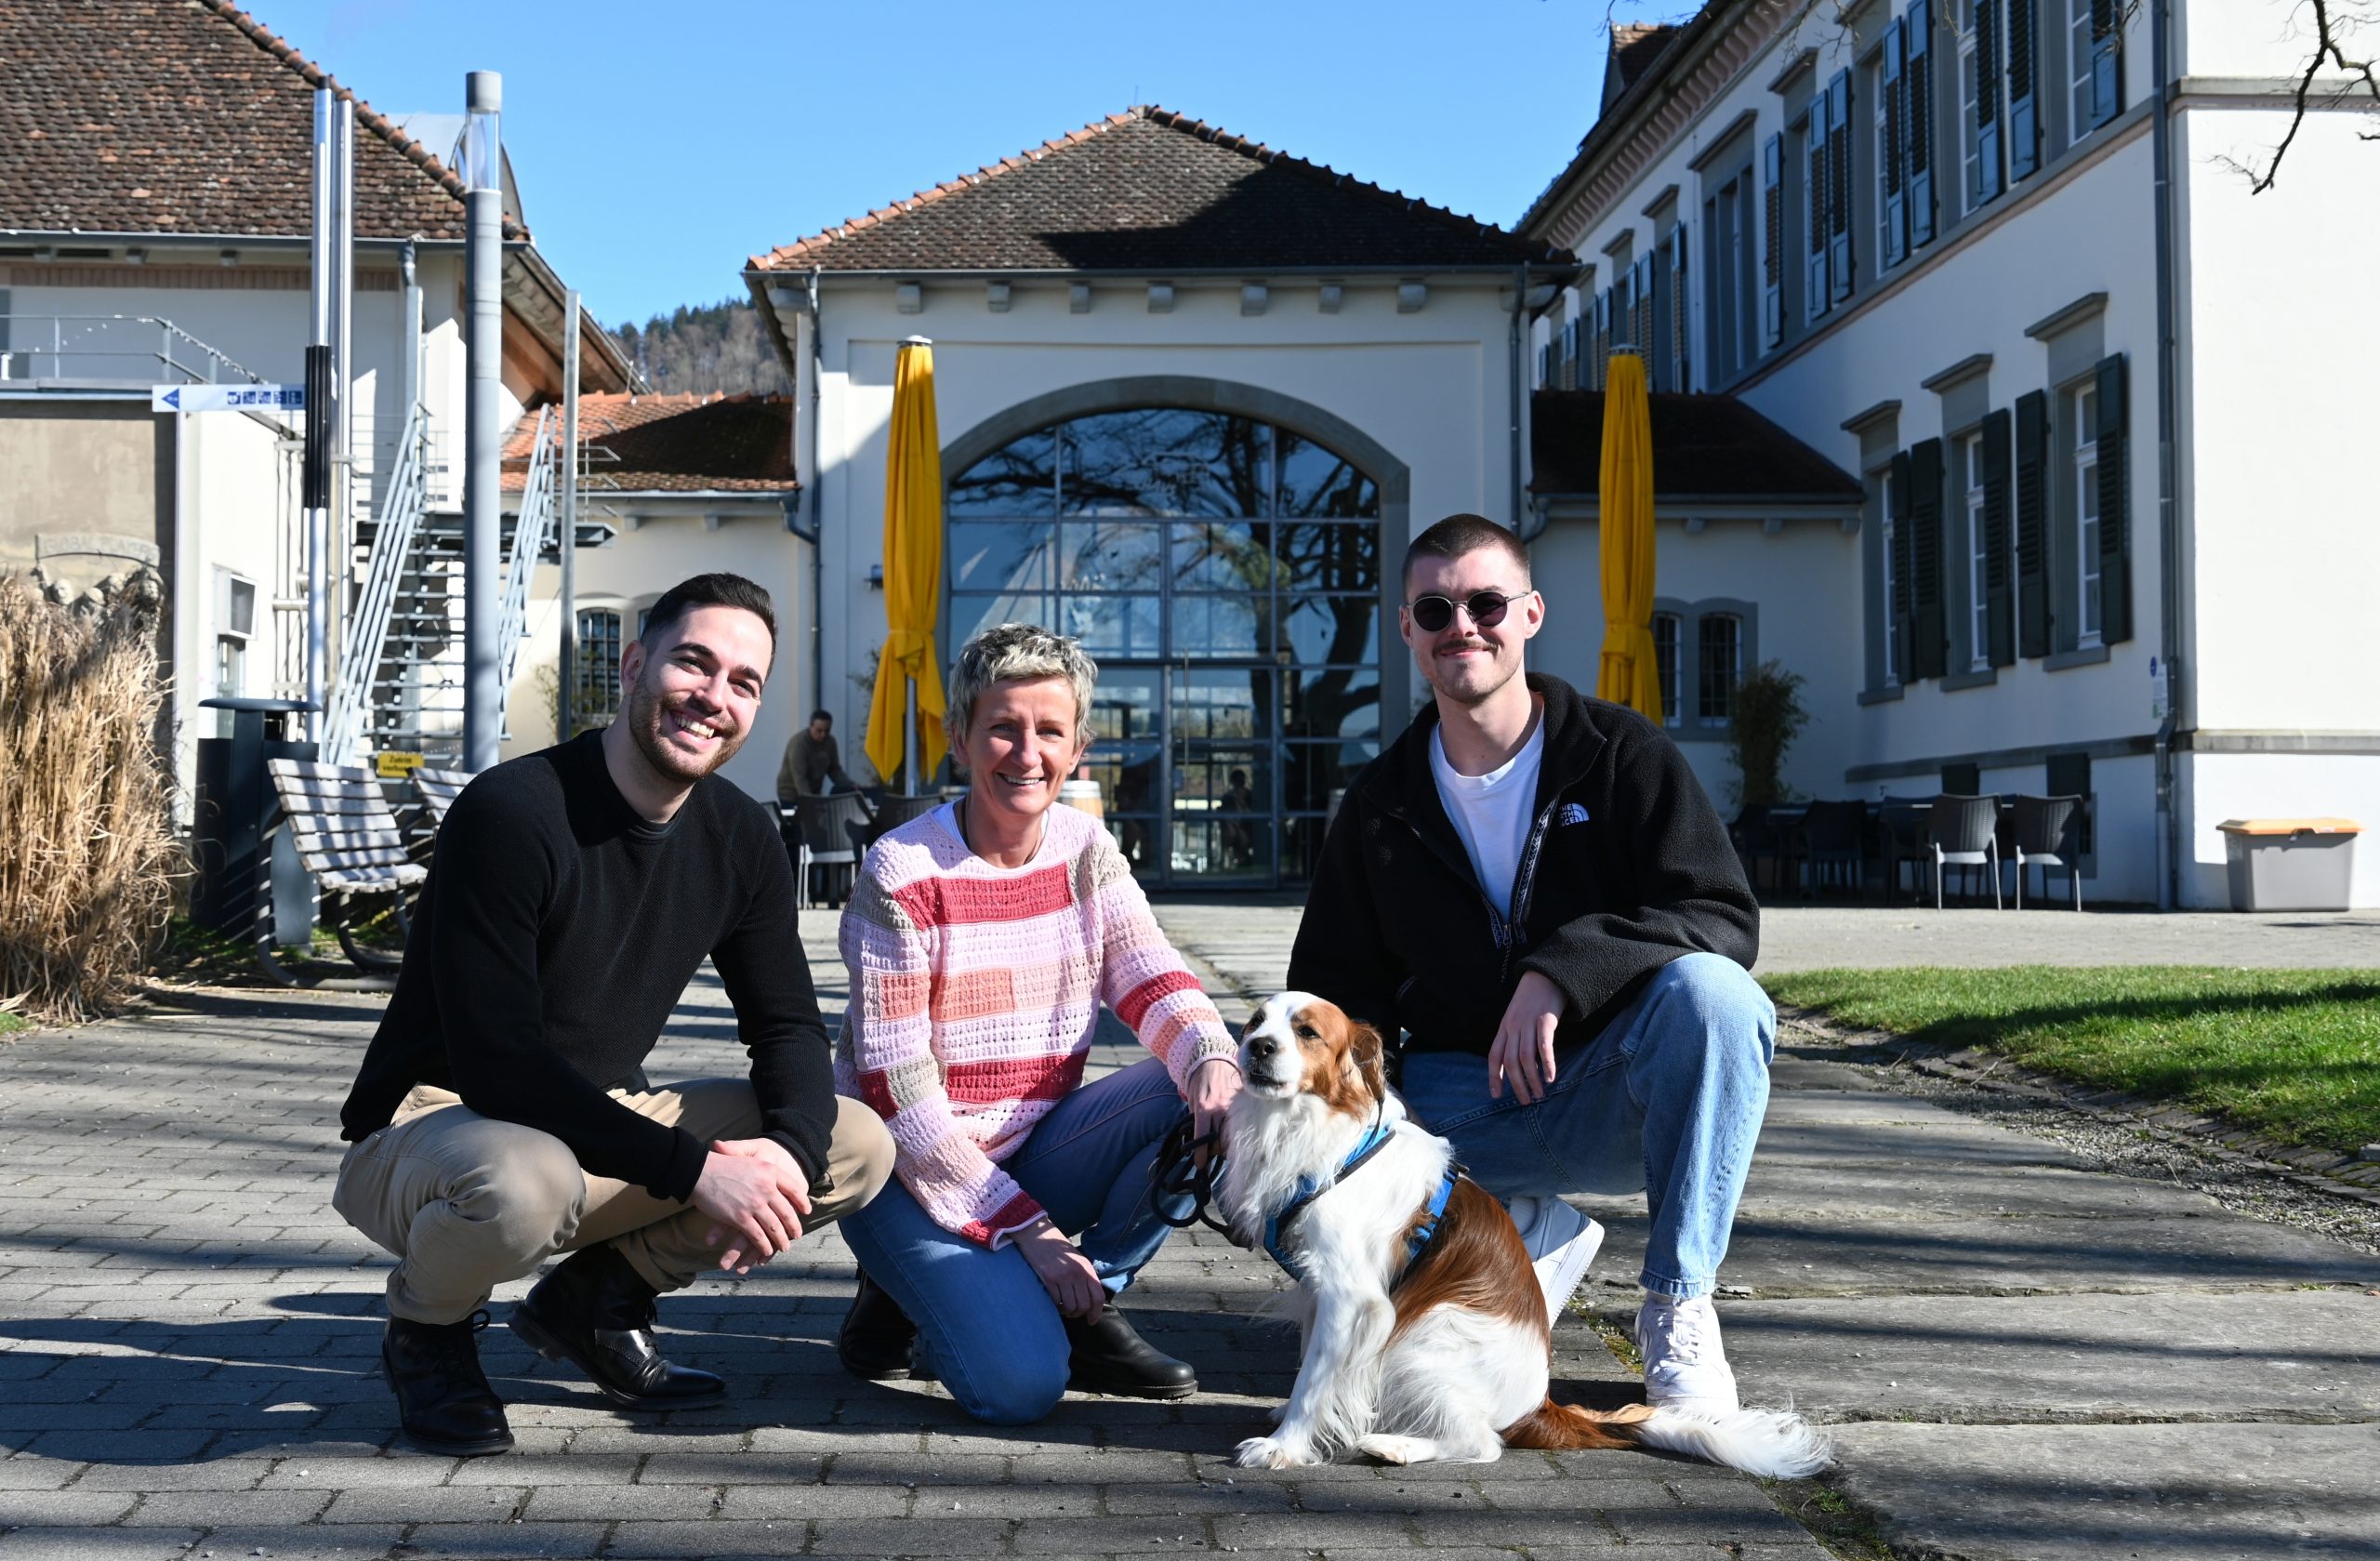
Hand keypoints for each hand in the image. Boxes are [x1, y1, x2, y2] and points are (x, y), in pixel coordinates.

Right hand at [692, 1138, 812, 1272]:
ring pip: (774, 1227)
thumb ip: (764, 1167)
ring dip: (781, 1240)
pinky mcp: (740, 1218)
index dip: (802, 1201)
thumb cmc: (722, 1162)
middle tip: (797, 1235)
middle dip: (793, 1226)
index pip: (794, 1188)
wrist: (700, 1170)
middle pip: (787, 1212)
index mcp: (770, 1171)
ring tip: (785, 1246)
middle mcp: (766, 1188)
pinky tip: (767, 1250)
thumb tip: (777, 1177)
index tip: (806, 1210)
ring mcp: (754, 1204)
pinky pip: (758, 1236)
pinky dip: (764, 1246)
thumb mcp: (749, 1154)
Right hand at [1014, 1217, 1104, 1320]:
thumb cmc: (1056, 1247)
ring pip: (1070, 1306)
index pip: (1098, 1296)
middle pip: (1084, 1305)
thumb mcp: (1076, 1258)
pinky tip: (1054, 1302)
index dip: (1096, 1312)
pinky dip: (1056, 1306)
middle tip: (1073, 1313)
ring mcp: (1062, 1277)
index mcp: (1086, 1268)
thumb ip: (1084, 1276)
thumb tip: (1089, 1299)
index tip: (1091, 1320)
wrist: (1036, 1234)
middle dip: (1079, 1314)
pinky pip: (1056, 1302)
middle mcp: (1077, 1273)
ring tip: (1063, 1308)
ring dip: (1067, 1312)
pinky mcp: (1048, 1279)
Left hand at [1186, 1057, 1241, 1166]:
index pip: (1202, 1138)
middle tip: (1210, 1153)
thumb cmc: (1198, 1081)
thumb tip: (1199, 1140)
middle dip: (1214, 1151)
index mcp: (1204, 1109)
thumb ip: (1196, 1119)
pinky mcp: (1241, 1101)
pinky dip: (1236, 1130)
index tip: (1200, 1164)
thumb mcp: (1191, 1101)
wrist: (1210, 1058)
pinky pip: (1241, 1122)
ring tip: (1221, 1144)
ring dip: (1226, 1143)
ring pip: (1232, 1135)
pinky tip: (1233, 1132)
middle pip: (1220, 1142)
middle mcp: (1219, 1109)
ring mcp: (1233, 1106)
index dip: (1201, 1155)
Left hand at [1488, 970, 1566, 1104]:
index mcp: (1504, 1028)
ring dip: (1532, 1079)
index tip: (1496, 1095)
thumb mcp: (1516, 1017)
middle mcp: (1513, 1027)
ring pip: (1526, 1057)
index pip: (1494, 1056)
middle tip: (1525, 1101)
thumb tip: (1515, 1064)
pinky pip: (1544, 1046)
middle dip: (1517, 1084)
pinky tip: (1551, 1077)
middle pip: (1510, 1061)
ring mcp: (1529, 1023)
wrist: (1546, 975)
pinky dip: (1547, 1064)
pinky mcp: (1546, 1020)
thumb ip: (1514, 1038)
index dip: (1494, 1077)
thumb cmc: (1532, 1000)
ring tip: (1539, 1094)